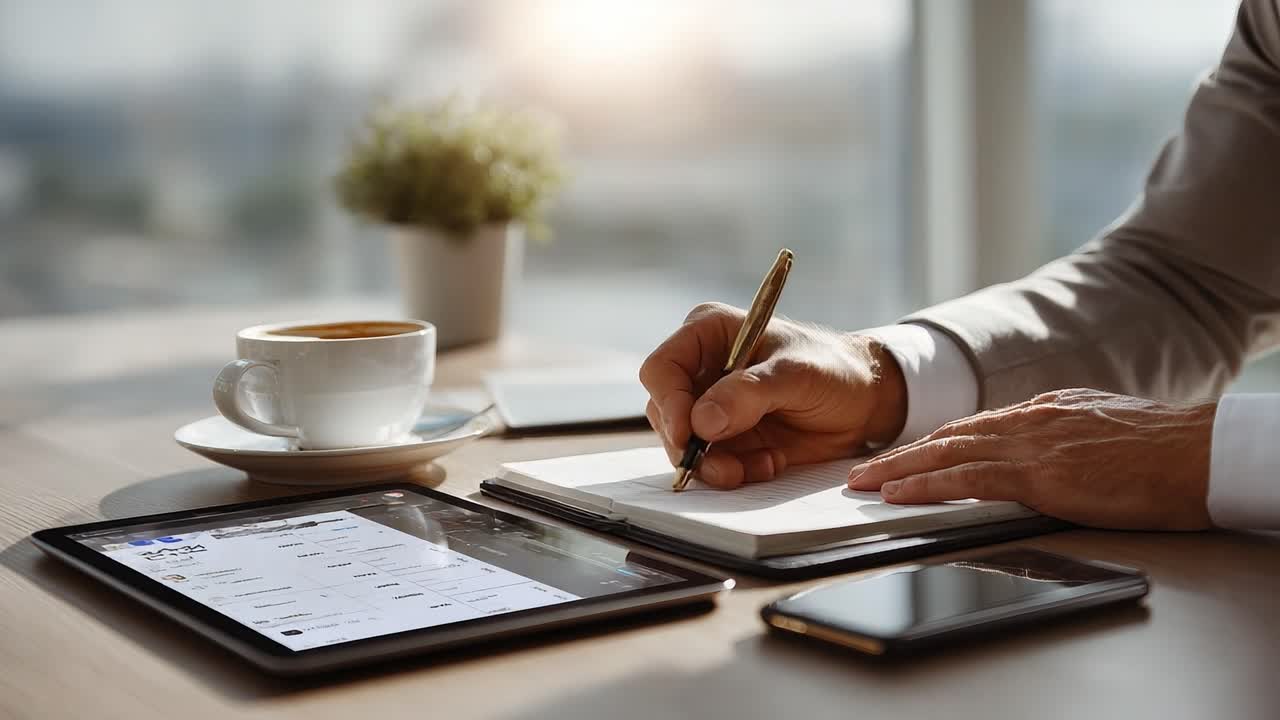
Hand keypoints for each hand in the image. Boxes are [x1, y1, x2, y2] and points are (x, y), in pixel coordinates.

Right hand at [639, 302, 907, 488]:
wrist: (863, 403)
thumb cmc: (832, 370)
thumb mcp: (797, 374)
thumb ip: (749, 393)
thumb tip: (701, 421)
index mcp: (708, 333)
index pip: (662, 368)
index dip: (668, 402)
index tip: (689, 435)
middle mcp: (700, 368)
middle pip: (665, 412)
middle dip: (692, 446)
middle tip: (727, 468)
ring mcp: (708, 406)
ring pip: (682, 444)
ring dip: (715, 465)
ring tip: (762, 464)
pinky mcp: (723, 438)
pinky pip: (708, 464)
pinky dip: (734, 473)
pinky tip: (769, 463)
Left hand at [847, 388, 1214, 529]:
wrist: (1198, 453)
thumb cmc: (1163, 451)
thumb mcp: (1101, 431)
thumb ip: (1065, 437)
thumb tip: (1047, 454)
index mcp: (1044, 411)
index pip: (973, 426)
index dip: (933, 443)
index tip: (904, 453)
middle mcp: (1029, 420)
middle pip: (948, 436)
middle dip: (900, 454)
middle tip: (863, 470)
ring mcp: (1030, 444)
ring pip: (945, 453)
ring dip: (897, 469)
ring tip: (863, 484)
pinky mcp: (1038, 474)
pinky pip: (966, 478)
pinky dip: (926, 485)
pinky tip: (898, 494)